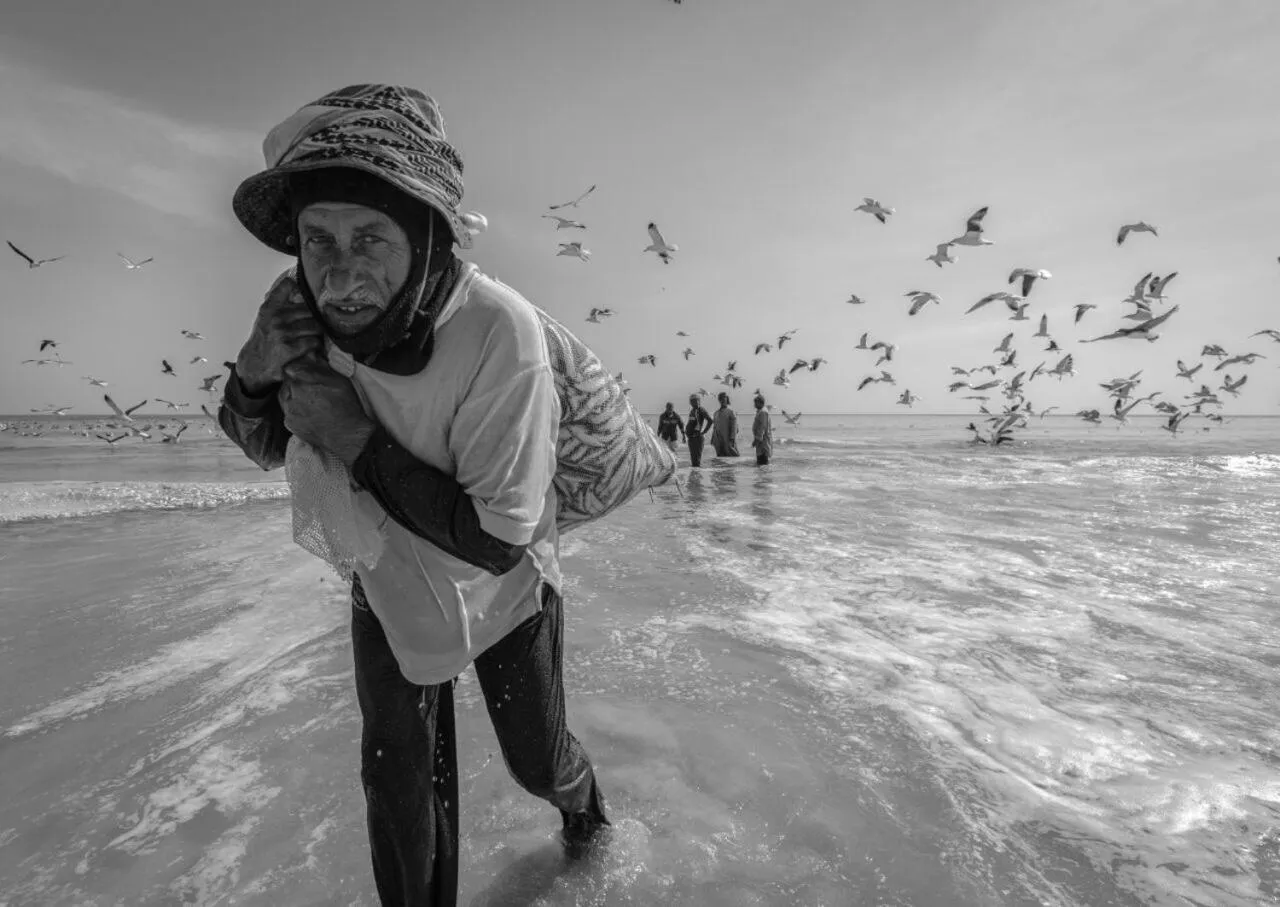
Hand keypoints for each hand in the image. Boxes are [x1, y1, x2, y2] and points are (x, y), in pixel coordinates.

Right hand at [235, 273, 324, 393]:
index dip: (301, 288)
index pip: (287, 285)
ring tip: (316, 336)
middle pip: (310, 310)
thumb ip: (280, 301)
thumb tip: (296, 284)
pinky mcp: (288, 349)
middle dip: (317, 318)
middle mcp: (275, 318)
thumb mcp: (266, 317)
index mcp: (269, 308)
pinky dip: (316, 345)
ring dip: (318, 332)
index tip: (310, 296)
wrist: (253, 365)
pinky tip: (312, 347)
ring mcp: (281, 333)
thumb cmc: (265, 339)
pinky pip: (313, 342)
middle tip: (320, 323)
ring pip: (314, 326)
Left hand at [279, 355, 375, 467]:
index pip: (291, 369)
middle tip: (315, 389)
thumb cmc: (347, 407)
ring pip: (286, 397)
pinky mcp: (290, 425)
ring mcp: (289, 413)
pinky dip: (296, 409)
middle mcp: (291, 399)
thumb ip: (317, 368)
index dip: (301, 370)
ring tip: (313, 401)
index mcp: (301, 385)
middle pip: (287, 383)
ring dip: (295, 396)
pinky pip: (288, 411)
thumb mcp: (337, 381)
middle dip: (297, 383)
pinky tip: (310, 412)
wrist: (349, 437)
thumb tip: (305, 355)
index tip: (311, 375)